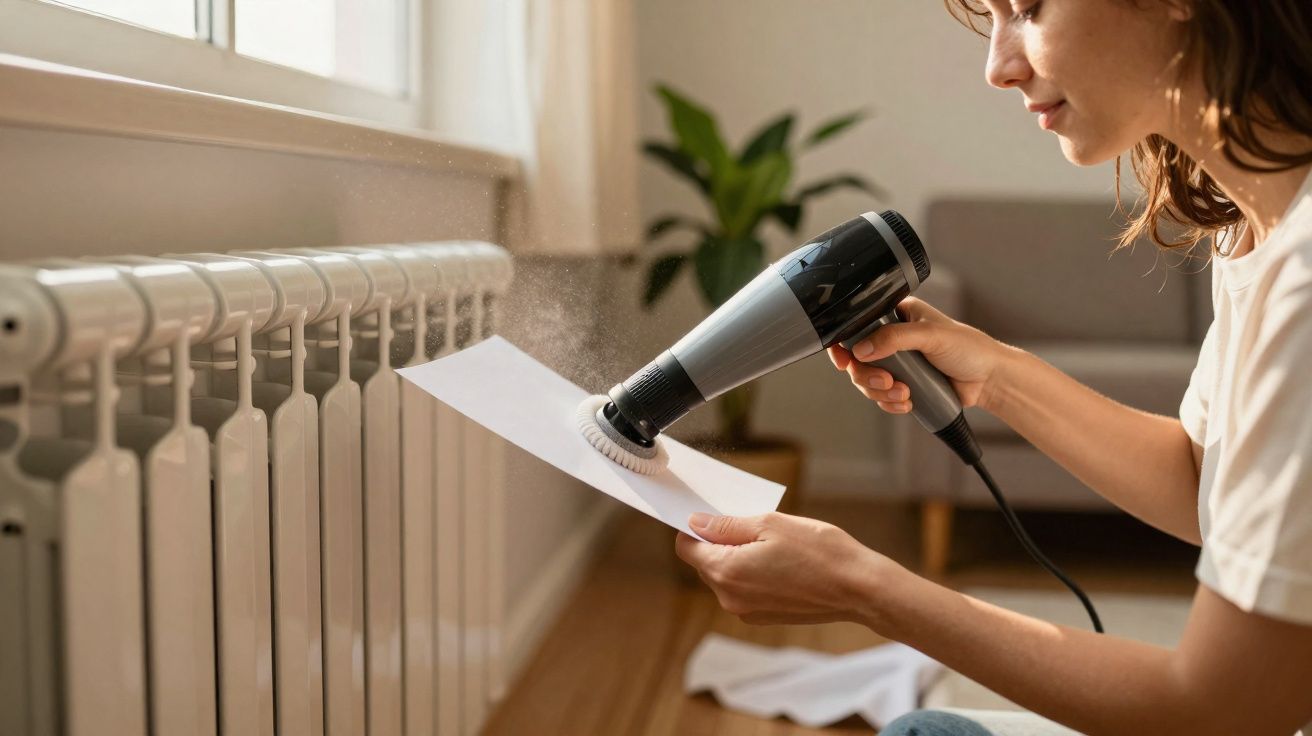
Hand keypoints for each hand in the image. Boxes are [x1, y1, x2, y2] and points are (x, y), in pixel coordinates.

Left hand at [674, 511, 897, 625]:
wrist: (858, 588)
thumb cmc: (819, 552)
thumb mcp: (769, 524)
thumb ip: (727, 526)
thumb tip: (695, 523)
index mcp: (726, 571)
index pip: (686, 548)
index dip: (694, 528)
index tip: (713, 514)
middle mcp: (730, 597)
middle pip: (705, 563)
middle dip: (720, 542)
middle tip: (753, 524)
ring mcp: (746, 611)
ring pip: (726, 576)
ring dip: (738, 557)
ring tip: (773, 543)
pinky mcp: (763, 617)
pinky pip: (744, 589)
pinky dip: (753, 573)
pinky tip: (780, 562)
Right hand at [827, 296, 1013, 414]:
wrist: (989, 379)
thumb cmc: (969, 349)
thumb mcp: (931, 336)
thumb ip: (895, 338)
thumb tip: (862, 349)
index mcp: (897, 315)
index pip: (858, 326)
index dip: (844, 345)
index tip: (844, 361)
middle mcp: (892, 338)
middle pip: (858, 360)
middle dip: (868, 376)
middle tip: (887, 381)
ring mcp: (897, 363)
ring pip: (868, 381)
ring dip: (881, 392)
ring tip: (905, 393)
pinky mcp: (904, 384)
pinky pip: (882, 397)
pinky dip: (890, 402)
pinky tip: (908, 402)